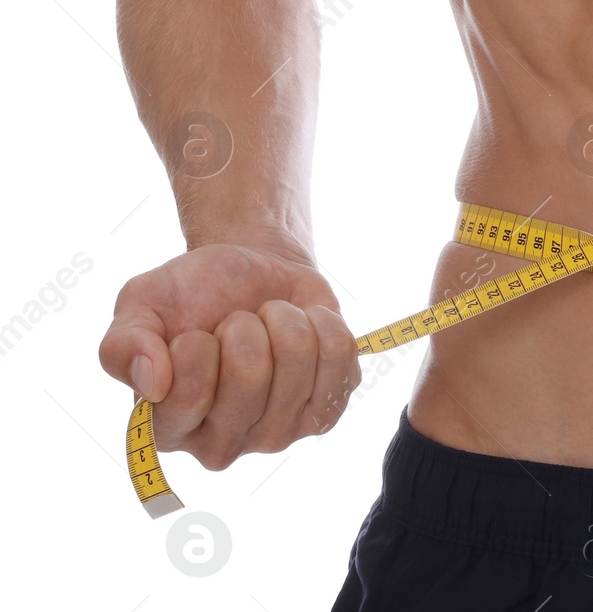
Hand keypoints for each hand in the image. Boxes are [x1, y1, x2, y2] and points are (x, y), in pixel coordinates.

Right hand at [98, 243, 359, 469]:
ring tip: (268, 325)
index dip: (195, 344)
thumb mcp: (141, 303)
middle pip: (250, 373)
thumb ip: (124, 344)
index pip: (187, 392)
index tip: (193, 333)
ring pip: (300, 357)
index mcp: (166, 429)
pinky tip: (302, 328)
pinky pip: (340, 352)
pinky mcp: (326, 412)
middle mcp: (221, 446)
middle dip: (244, 324)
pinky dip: (321, 320)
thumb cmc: (191, 295)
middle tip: (236, 325)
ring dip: (284, 318)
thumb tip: (154, 383)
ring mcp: (278, 435)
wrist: (254, 275)